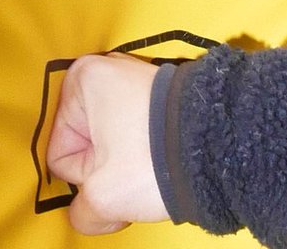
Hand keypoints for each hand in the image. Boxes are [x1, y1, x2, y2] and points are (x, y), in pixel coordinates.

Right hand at [45, 53, 170, 234]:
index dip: (86, 179)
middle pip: (88, 147)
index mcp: (82, 81)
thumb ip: (81, 211)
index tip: (112, 178)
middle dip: (108, 172)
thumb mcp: (104, 197)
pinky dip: (148, 153)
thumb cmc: (160, 158)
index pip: (61, 154)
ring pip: (114, 145)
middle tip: (134, 175)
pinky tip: (162, 161)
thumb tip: (86, 213)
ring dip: (128, 166)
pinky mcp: (160, 97)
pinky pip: (138, 136)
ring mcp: (136, 81)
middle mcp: (108, 72)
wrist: (225, 148)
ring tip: (151, 169)